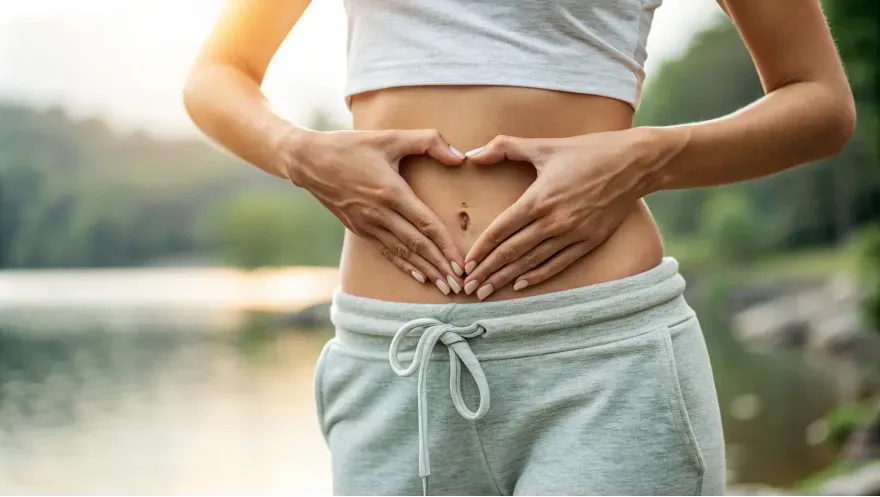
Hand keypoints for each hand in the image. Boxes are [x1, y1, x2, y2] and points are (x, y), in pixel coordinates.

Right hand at [282, 128, 466, 294]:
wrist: (309, 161)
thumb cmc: (351, 146)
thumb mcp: (390, 137)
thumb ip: (428, 141)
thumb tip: (459, 157)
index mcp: (391, 192)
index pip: (425, 224)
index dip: (446, 246)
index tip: (461, 262)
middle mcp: (380, 213)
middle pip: (417, 245)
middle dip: (440, 266)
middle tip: (460, 284)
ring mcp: (367, 224)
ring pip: (402, 253)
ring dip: (425, 271)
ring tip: (445, 286)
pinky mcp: (359, 229)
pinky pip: (386, 251)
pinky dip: (404, 265)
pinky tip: (418, 276)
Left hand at [462, 129, 658, 299]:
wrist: (635, 163)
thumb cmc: (588, 151)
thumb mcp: (545, 145)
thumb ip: (506, 147)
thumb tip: (473, 154)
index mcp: (538, 199)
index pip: (501, 230)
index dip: (481, 250)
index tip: (466, 265)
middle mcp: (553, 221)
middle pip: (512, 252)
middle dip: (488, 272)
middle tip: (469, 288)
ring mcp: (572, 234)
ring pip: (532, 262)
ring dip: (507, 279)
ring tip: (487, 292)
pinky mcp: (590, 241)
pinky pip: (558, 264)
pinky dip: (538, 276)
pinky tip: (521, 285)